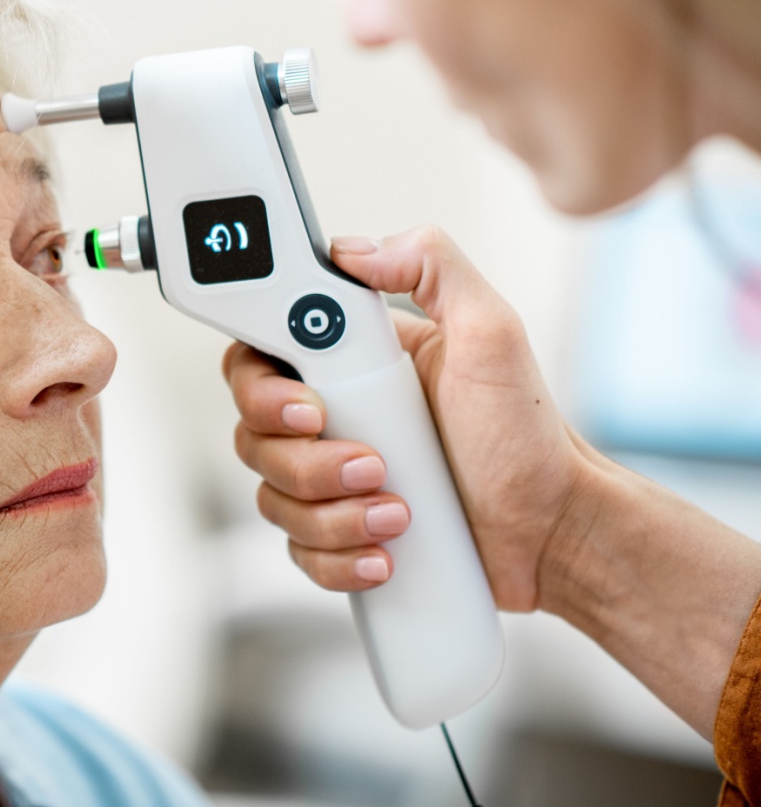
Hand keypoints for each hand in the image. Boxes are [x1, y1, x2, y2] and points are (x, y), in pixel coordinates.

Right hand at [226, 226, 591, 611]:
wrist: (554, 533)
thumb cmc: (529, 436)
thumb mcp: (492, 331)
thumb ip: (433, 266)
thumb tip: (355, 250)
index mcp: (348, 361)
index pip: (259, 357)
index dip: (261, 386)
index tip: (310, 406)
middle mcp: (331, 415)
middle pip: (252, 433)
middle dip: (305, 460)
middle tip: (372, 463)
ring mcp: (330, 478)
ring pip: (272, 495)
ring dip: (330, 512)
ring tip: (398, 513)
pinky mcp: (339, 532)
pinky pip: (297, 549)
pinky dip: (335, 556)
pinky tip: (384, 552)